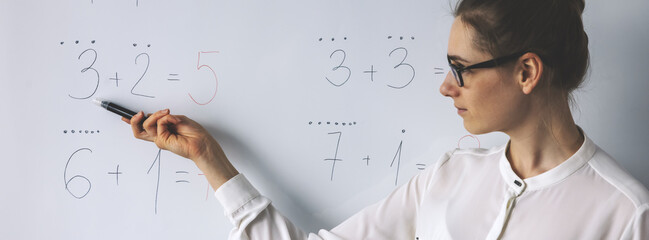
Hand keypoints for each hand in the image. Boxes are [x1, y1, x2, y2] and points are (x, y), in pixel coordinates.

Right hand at [123, 109, 238, 188]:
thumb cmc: (194, 132)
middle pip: (138, 130)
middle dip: (134, 119)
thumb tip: (155, 115)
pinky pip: (157, 125)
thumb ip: (164, 117)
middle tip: (140, 113)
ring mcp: (159, 139)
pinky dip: (165, 119)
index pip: (144, 126)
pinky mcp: (162, 141)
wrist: (201, 142)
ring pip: (146, 125)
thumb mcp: (177, 118)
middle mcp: (159, 135)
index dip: (133, 122)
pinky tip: (174, 120)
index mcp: (162, 130)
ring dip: (155, 115)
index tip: (124, 117)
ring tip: (166, 113)